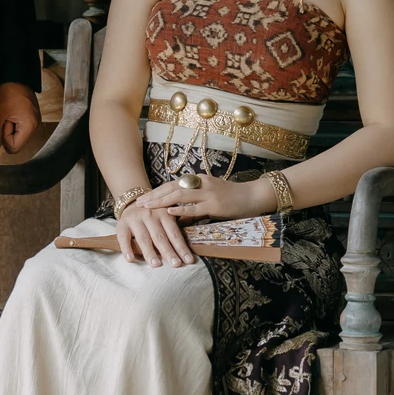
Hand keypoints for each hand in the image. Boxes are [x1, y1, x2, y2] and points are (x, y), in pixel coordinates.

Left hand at [0, 81, 39, 155]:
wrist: (13, 75)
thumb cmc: (6, 92)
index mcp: (29, 126)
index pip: (13, 148)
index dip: (3, 138)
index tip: (3, 122)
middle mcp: (35, 125)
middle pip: (15, 141)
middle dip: (6, 131)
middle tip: (5, 115)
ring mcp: (33, 120)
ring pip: (16, 134)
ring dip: (8, 125)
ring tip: (7, 111)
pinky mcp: (30, 115)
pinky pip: (18, 126)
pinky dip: (11, 120)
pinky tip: (9, 110)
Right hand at [116, 191, 196, 268]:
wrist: (131, 202)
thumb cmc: (153, 215)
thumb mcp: (166, 215)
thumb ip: (174, 229)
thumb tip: (187, 251)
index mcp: (165, 214)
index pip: (174, 233)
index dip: (181, 247)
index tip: (188, 260)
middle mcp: (151, 215)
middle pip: (160, 236)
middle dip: (168, 251)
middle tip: (176, 264)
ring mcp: (136, 219)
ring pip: (144, 238)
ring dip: (150, 252)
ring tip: (156, 264)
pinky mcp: (122, 224)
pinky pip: (124, 238)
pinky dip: (127, 249)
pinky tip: (131, 259)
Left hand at [138, 173, 272, 226]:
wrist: (253, 196)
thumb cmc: (232, 198)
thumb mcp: (210, 197)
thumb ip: (192, 203)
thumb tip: (174, 214)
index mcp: (199, 180)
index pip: (172, 184)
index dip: (157, 191)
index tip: (143, 197)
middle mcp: (201, 183)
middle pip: (172, 187)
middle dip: (154, 195)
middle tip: (139, 203)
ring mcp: (208, 193)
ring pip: (179, 195)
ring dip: (161, 201)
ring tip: (148, 207)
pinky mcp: (215, 205)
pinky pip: (194, 207)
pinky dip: (180, 210)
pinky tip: (169, 213)